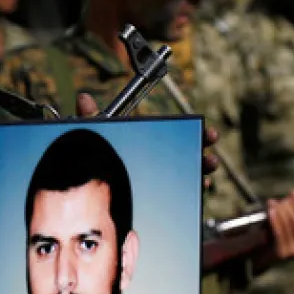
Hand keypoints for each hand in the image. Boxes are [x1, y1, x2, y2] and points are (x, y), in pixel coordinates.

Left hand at [73, 92, 220, 186]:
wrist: (90, 188)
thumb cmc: (95, 158)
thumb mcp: (94, 138)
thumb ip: (89, 119)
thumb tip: (83, 99)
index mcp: (148, 140)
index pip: (175, 133)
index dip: (194, 130)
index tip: (207, 131)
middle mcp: (158, 157)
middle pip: (186, 152)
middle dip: (202, 148)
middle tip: (210, 147)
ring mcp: (161, 177)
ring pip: (187, 172)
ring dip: (202, 168)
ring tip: (209, 165)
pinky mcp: (160, 194)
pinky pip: (181, 193)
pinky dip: (194, 190)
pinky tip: (202, 187)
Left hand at [265, 191, 293, 258]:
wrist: (258, 258)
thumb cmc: (271, 237)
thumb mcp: (282, 222)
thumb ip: (290, 208)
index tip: (287, 199)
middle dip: (285, 207)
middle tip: (276, 201)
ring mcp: (293, 250)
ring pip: (288, 224)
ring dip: (279, 211)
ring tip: (271, 204)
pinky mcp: (282, 253)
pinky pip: (279, 232)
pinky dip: (275, 220)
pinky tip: (271, 212)